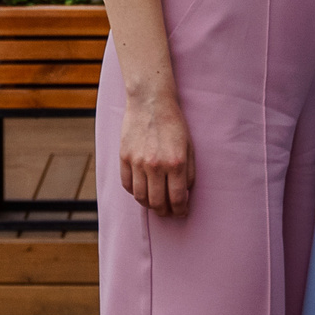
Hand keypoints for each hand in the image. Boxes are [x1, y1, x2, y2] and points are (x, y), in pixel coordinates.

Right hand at [117, 89, 193, 216]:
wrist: (151, 101)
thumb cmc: (173, 123)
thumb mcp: (189, 147)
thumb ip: (189, 172)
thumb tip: (184, 193)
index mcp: (176, 163)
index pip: (177, 199)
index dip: (180, 210)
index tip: (181, 212)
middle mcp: (156, 165)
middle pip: (158, 202)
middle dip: (164, 211)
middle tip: (167, 211)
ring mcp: (137, 162)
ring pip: (140, 197)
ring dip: (148, 204)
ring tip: (154, 203)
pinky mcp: (124, 157)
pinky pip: (127, 184)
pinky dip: (134, 192)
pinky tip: (141, 189)